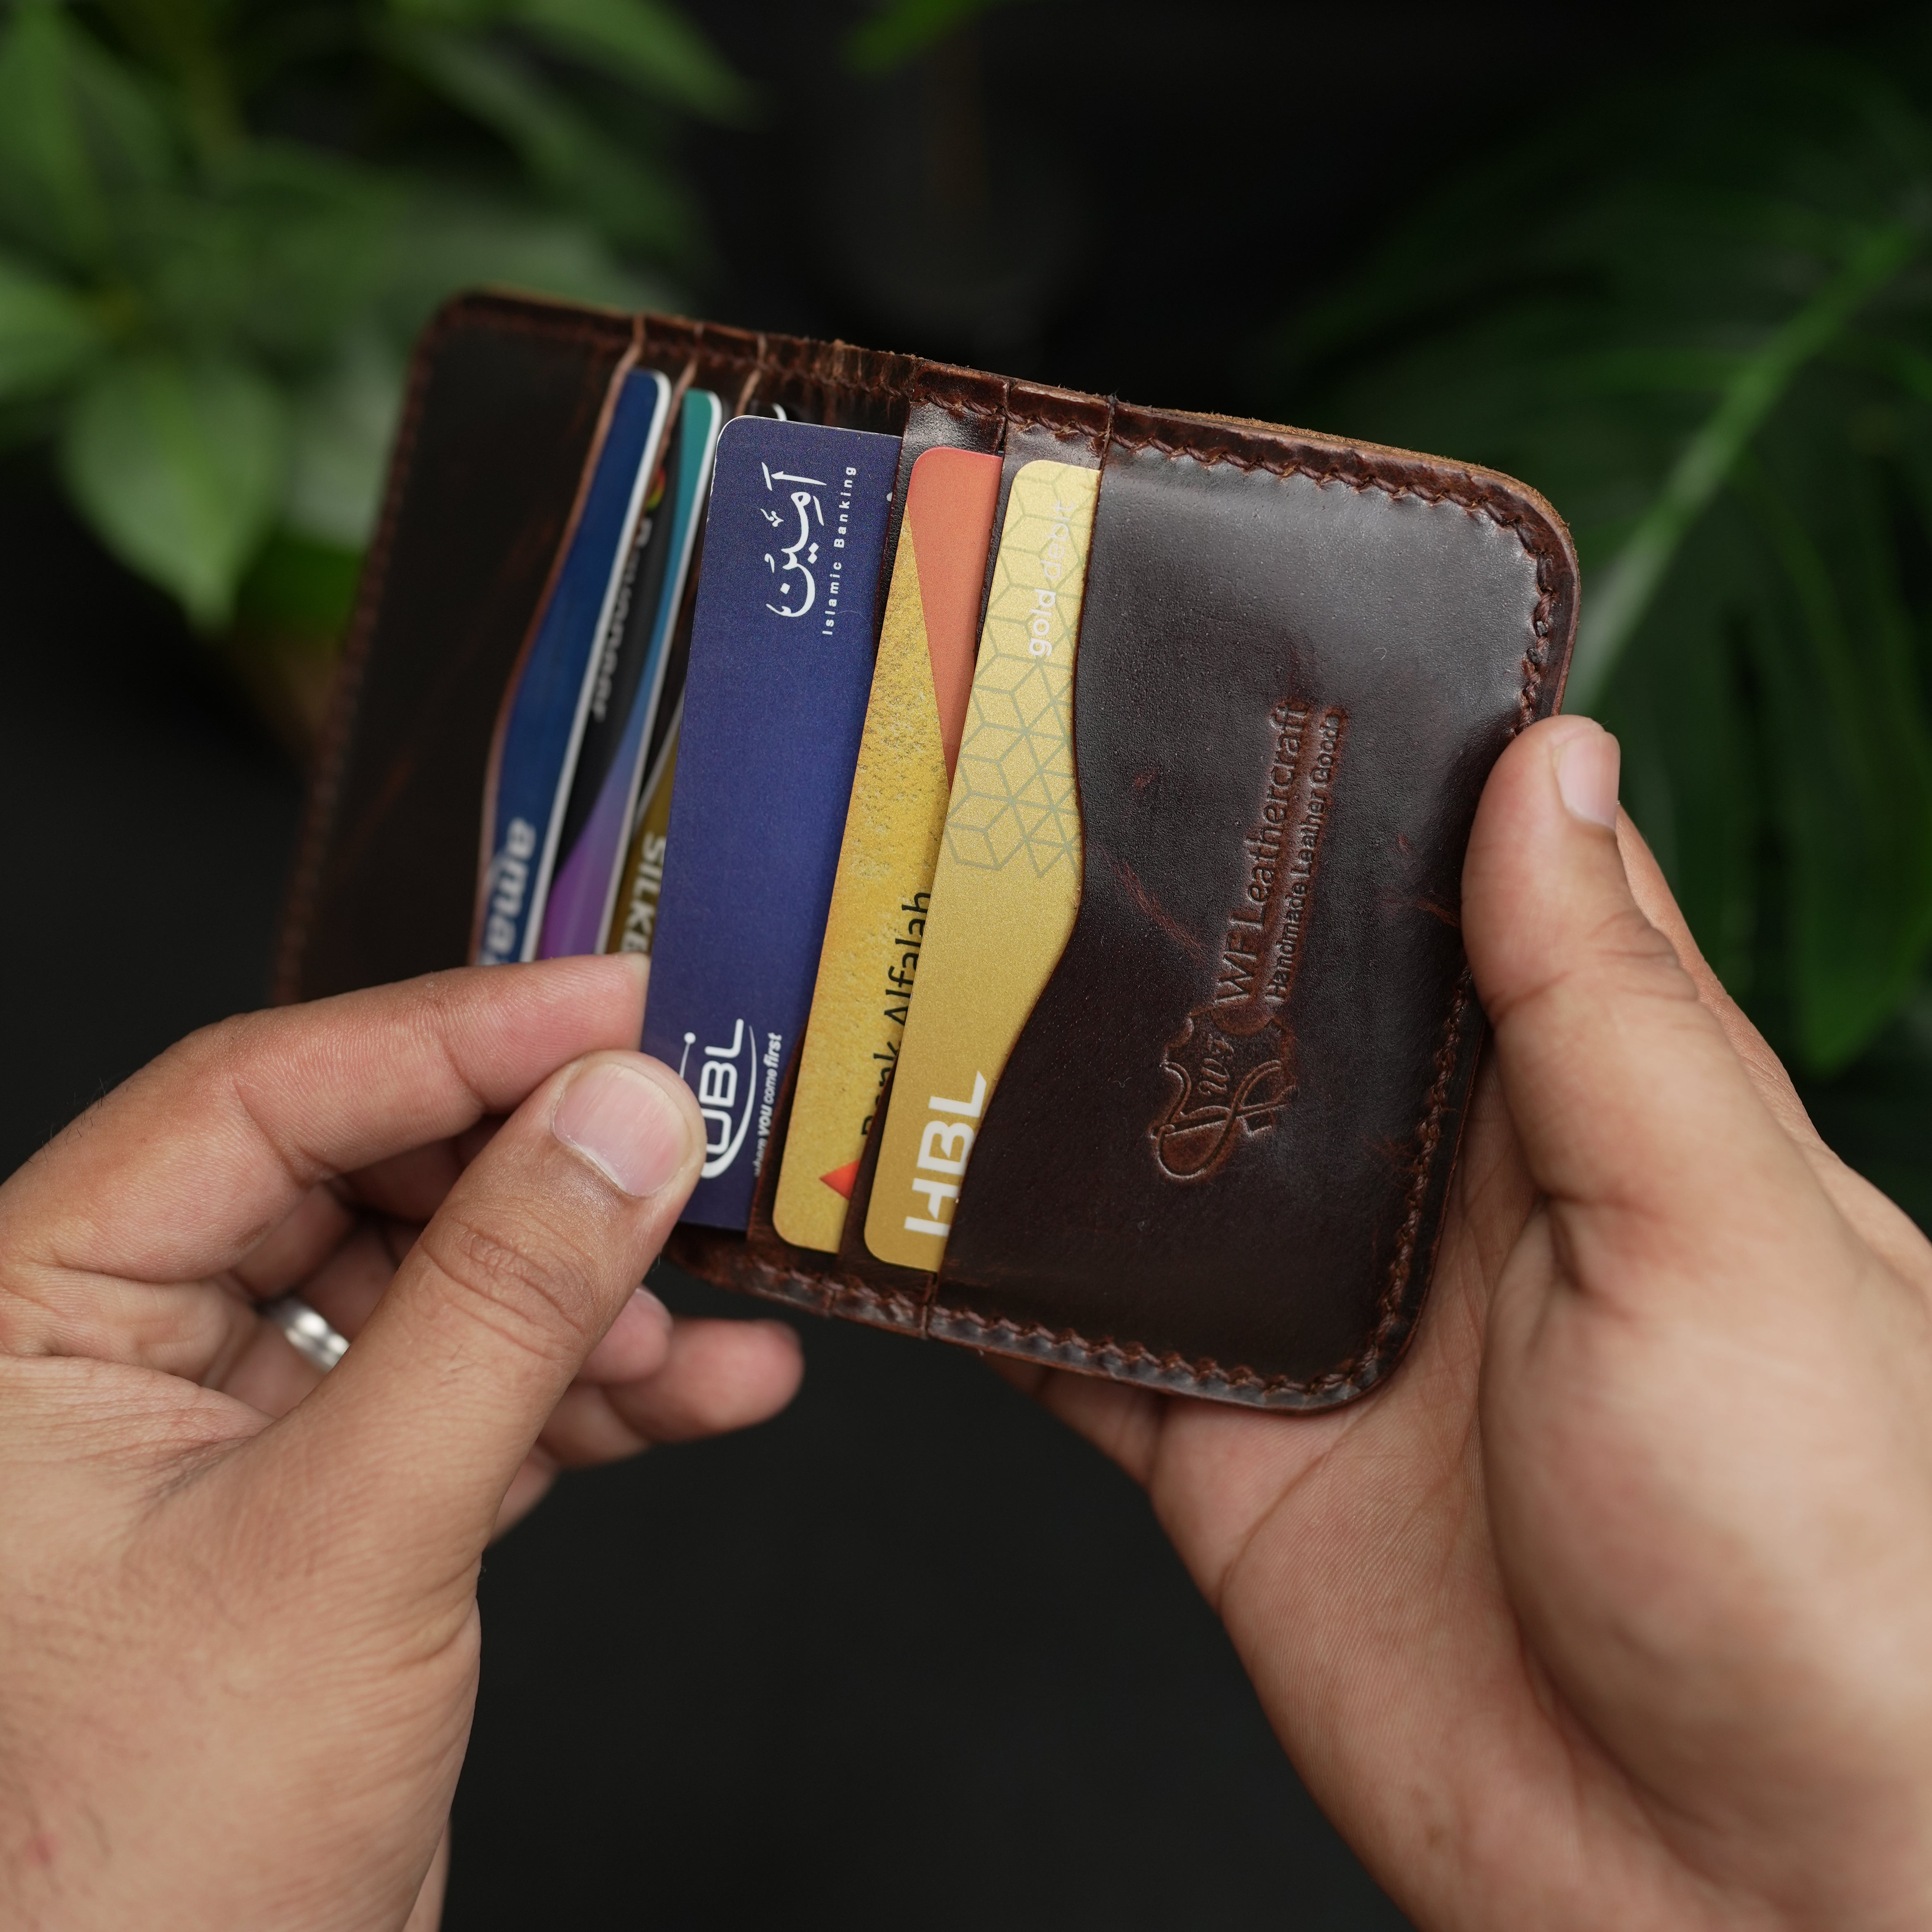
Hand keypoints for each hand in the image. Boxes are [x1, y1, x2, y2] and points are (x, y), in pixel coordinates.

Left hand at [0, 956, 800, 1930]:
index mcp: (32, 1318)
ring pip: (439, 1282)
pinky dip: (598, 1388)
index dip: (452, 1034)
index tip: (614, 999)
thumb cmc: (147, 1859)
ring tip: (710, 1297)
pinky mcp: (338, 1504)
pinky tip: (716, 1383)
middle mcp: (123, 1349)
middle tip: (684, 1132)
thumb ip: (500, 1306)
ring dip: (589, 1290)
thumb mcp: (349, 1536)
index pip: (258, 1099)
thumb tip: (622, 1115)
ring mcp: (239, 1427)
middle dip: (538, 1170)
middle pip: (364, 1173)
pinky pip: (480, 1393)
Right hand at [1005, 716, 1931, 1930]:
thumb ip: (1607, 1010)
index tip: (1222, 677)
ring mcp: (1313, 1322)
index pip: (1443, 897)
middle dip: (1150, 929)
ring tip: (906, 963)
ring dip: (1036, 1088)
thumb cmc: (1832, 1567)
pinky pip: (1070, 1337)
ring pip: (1142, 1163)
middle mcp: (1433, 1198)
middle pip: (1259, 1019)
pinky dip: (978, 1278)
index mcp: (1577, 1105)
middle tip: (1004, 801)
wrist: (1743, 1906)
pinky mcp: (1221, 1448)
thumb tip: (1557, 765)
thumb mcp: (1725, 1236)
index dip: (1345, 792)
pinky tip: (888, 1202)